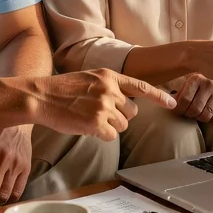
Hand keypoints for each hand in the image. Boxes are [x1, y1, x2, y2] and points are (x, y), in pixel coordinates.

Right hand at [26, 69, 175, 140]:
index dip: (158, 96)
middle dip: (120, 117)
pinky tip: (85, 126)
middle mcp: (110, 90)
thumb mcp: (89, 79)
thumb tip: (125, 103)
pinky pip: (111, 136)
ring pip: (122, 126)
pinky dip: (101, 135)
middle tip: (99, 114)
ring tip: (88, 118)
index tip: (172, 103)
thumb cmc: (61, 90)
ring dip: (109, 127)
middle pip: (132, 113)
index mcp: (109, 76)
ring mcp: (104, 106)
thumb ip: (108, 86)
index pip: (141, 86)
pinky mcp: (96, 123)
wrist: (40, 96)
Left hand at [168, 74, 212, 122]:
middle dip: (188, 114)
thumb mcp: (188, 83)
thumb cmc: (199, 83)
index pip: (184, 100)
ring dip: (199, 118)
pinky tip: (207, 111)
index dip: (178, 109)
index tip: (177, 110)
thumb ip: (178, 93)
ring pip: (205, 116)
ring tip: (196, 113)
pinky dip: (210, 119)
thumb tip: (167, 104)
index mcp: (196, 78)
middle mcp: (209, 84)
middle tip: (187, 113)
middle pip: (195, 110)